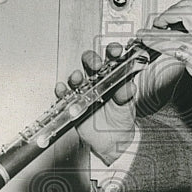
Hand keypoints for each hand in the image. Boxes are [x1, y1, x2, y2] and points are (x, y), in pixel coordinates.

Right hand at [55, 44, 136, 164]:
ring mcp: (85, 91)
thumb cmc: (121, 119)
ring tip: (77, 78)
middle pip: (91, 63)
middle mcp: (98, 80)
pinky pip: (65, 94)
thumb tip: (129, 86)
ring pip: (77, 77)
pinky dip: (61, 91)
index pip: (113, 59)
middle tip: (96, 65)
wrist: (113, 141)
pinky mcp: (74, 102)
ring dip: (76, 76)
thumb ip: (126, 96)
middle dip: (91, 60)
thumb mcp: (127, 107)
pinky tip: (62, 89)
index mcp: (114, 77)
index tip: (115, 50)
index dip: (113, 51)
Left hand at [136, 0, 191, 124]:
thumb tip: (189, 40)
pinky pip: (172, 44)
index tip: (172, 13)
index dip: (181, 6)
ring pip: (179, 23)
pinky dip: (156, 41)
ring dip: (159, 24)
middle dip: (170, 11)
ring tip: (146, 32)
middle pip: (189, 8)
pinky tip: (149, 43)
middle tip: (159, 21)